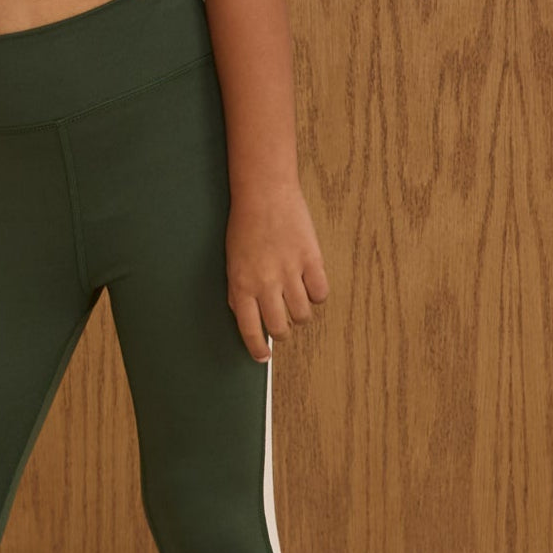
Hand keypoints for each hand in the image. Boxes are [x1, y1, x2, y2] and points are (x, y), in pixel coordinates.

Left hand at [224, 183, 329, 361]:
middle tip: (282, 326)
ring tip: (296, 302)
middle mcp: (265, 284)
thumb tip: (247, 317)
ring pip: (303, 315)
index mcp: (242, 287)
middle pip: (280, 328)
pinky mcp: (311, 260)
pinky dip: (317, 295)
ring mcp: (290, 273)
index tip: (262, 357)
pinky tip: (310, 286)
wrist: (264, 194)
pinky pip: (320, 293)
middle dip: (281, 332)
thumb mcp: (232, 264)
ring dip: (300, 315)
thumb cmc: (244, 228)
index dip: (257, 349)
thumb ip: (238, 292)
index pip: (250, 331)